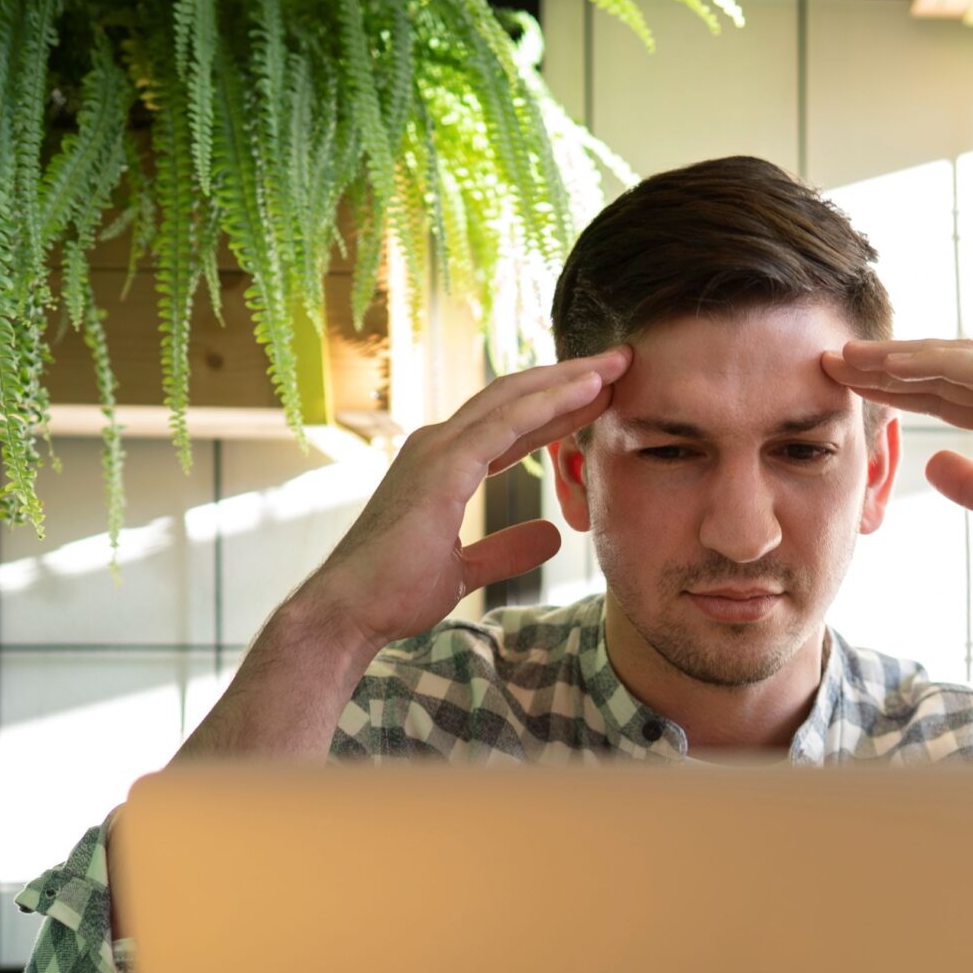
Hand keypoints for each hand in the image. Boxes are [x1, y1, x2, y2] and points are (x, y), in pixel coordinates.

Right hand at [294, 346, 630, 653]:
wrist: (351, 611)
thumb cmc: (395, 592)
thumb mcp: (466, 569)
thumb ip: (505, 549)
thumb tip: (550, 536)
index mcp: (444, 464)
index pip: (512, 424)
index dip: (557, 406)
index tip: (603, 395)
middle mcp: (439, 444)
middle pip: (516, 397)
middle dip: (570, 377)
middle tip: (621, 361)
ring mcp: (438, 449)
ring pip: (515, 398)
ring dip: (568, 378)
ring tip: (616, 364)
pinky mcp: (443, 466)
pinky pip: (506, 422)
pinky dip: (548, 401)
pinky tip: (587, 389)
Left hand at [820, 339, 972, 594]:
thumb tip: (934, 464)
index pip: (950, 390)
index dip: (899, 386)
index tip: (848, 387)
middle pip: (948, 368)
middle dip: (889, 364)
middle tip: (834, 360)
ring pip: (961, 361)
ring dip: (903, 358)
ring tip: (851, 360)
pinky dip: (937, 367)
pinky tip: (894, 369)